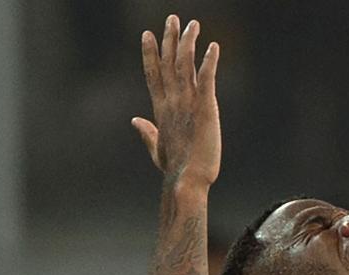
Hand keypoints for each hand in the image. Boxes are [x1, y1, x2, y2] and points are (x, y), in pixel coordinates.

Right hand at [132, 15, 220, 186]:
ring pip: (185, 65)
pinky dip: (210, 62)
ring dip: (188, 43)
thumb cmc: (175, 170)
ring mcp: (187, 103)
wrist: (187, 181)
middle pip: (168, 63)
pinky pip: (207, 80)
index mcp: (161, 109)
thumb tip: (135, 121)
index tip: (147, 34)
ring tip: (193, 24)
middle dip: (169, 39)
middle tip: (172, 18)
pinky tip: (214, 48)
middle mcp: (172, 102)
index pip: (153, 74)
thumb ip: (147, 132)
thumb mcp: (157, 148)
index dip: (150, 53)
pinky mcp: (205, 108)